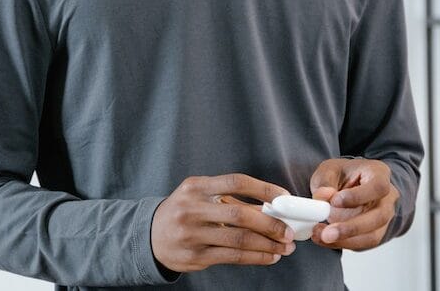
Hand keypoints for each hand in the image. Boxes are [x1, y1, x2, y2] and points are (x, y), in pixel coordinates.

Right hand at [152, 173, 296, 272]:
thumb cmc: (183, 211)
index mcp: (196, 187)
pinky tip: (269, 256)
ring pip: (239, 240)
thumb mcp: (199, 195)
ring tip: (284, 247)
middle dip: (270, 224)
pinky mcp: (195, 256)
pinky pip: (232, 257)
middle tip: (289, 231)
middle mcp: (192, 209)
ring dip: (267, 245)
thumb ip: (230, 198)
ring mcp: (192, 234)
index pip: (236, 182)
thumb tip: (271, 207)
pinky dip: (255, 257)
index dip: (264, 189)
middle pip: (240, 215)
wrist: (150, 236)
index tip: (284, 197)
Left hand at [308, 158, 398, 250]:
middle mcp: (387, 197)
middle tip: (327, 233)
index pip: (378, 186)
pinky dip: (342, 243)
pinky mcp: (375, 233)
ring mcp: (384, 218)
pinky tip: (325, 239)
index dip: (358, 196)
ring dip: (346, 239)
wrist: (348, 188)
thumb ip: (325, 182)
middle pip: (379, 216)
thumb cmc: (343, 176)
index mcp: (379, 174)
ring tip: (322, 236)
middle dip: (351, 227)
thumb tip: (323, 196)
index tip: (334, 201)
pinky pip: (363, 244)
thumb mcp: (329, 170)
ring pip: (373, 235)